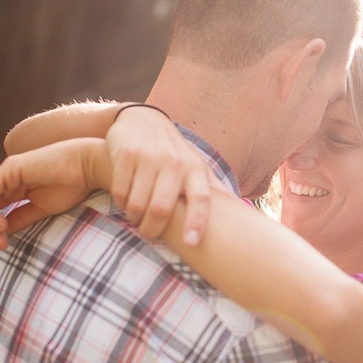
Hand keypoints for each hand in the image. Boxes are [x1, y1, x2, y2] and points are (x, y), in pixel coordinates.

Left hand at [0, 138, 106, 255]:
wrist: (89, 167)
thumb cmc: (73, 186)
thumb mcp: (42, 209)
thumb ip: (20, 219)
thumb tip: (0, 234)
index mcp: (15, 187)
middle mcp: (6, 179)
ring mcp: (6, 173)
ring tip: (0, 242)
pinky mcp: (9, 169)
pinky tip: (2, 226)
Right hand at [106, 105, 214, 244]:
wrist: (143, 120)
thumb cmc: (174, 154)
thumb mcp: (196, 166)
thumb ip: (213, 189)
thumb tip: (241, 213)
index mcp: (195, 169)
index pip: (201, 198)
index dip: (197, 221)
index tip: (191, 243)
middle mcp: (174, 162)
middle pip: (161, 208)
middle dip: (152, 229)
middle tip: (148, 234)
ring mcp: (149, 157)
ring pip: (137, 204)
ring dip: (134, 217)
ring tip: (136, 217)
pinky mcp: (127, 153)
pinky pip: (121, 191)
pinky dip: (120, 203)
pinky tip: (125, 200)